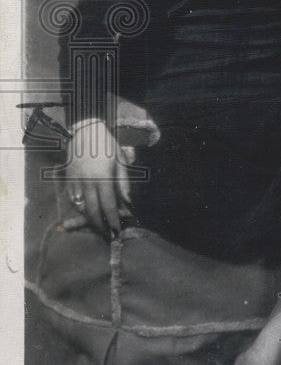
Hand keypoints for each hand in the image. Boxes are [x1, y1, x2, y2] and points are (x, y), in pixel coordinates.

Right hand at [62, 119, 132, 236]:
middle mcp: (87, 182)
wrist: (85, 130)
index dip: (113, 220)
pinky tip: (87, 212)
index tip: (117, 231)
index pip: (109, 205)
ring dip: (90, 219)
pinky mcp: (68, 179)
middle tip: (108, 234)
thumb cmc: (107, 144)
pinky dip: (80, 208)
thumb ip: (123, 182)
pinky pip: (73, 199)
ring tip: (99, 226)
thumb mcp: (120, 160)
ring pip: (81, 207)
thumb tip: (127, 201)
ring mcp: (75, 181)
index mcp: (103, 177)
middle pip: (93, 211)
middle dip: (101, 225)